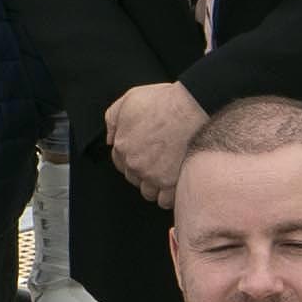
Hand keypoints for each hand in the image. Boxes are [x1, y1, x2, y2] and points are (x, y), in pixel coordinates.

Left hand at [100, 80, 205, 204]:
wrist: (191, 108)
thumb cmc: (164, 102)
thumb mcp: (129, 100)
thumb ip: (113, 119)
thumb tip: (110, 137)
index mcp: (123, 146)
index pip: (120, 163)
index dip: (132, 159)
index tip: (142, 156)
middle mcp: (135, 164)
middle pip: (135, 179)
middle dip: (144, 173)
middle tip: (158, 163)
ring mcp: (153, 176)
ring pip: (149, 192)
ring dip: (156, 187)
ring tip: (168, 176)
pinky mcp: (171, 183)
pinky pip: (166, 201)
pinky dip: (170, 196)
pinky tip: (176, 186)